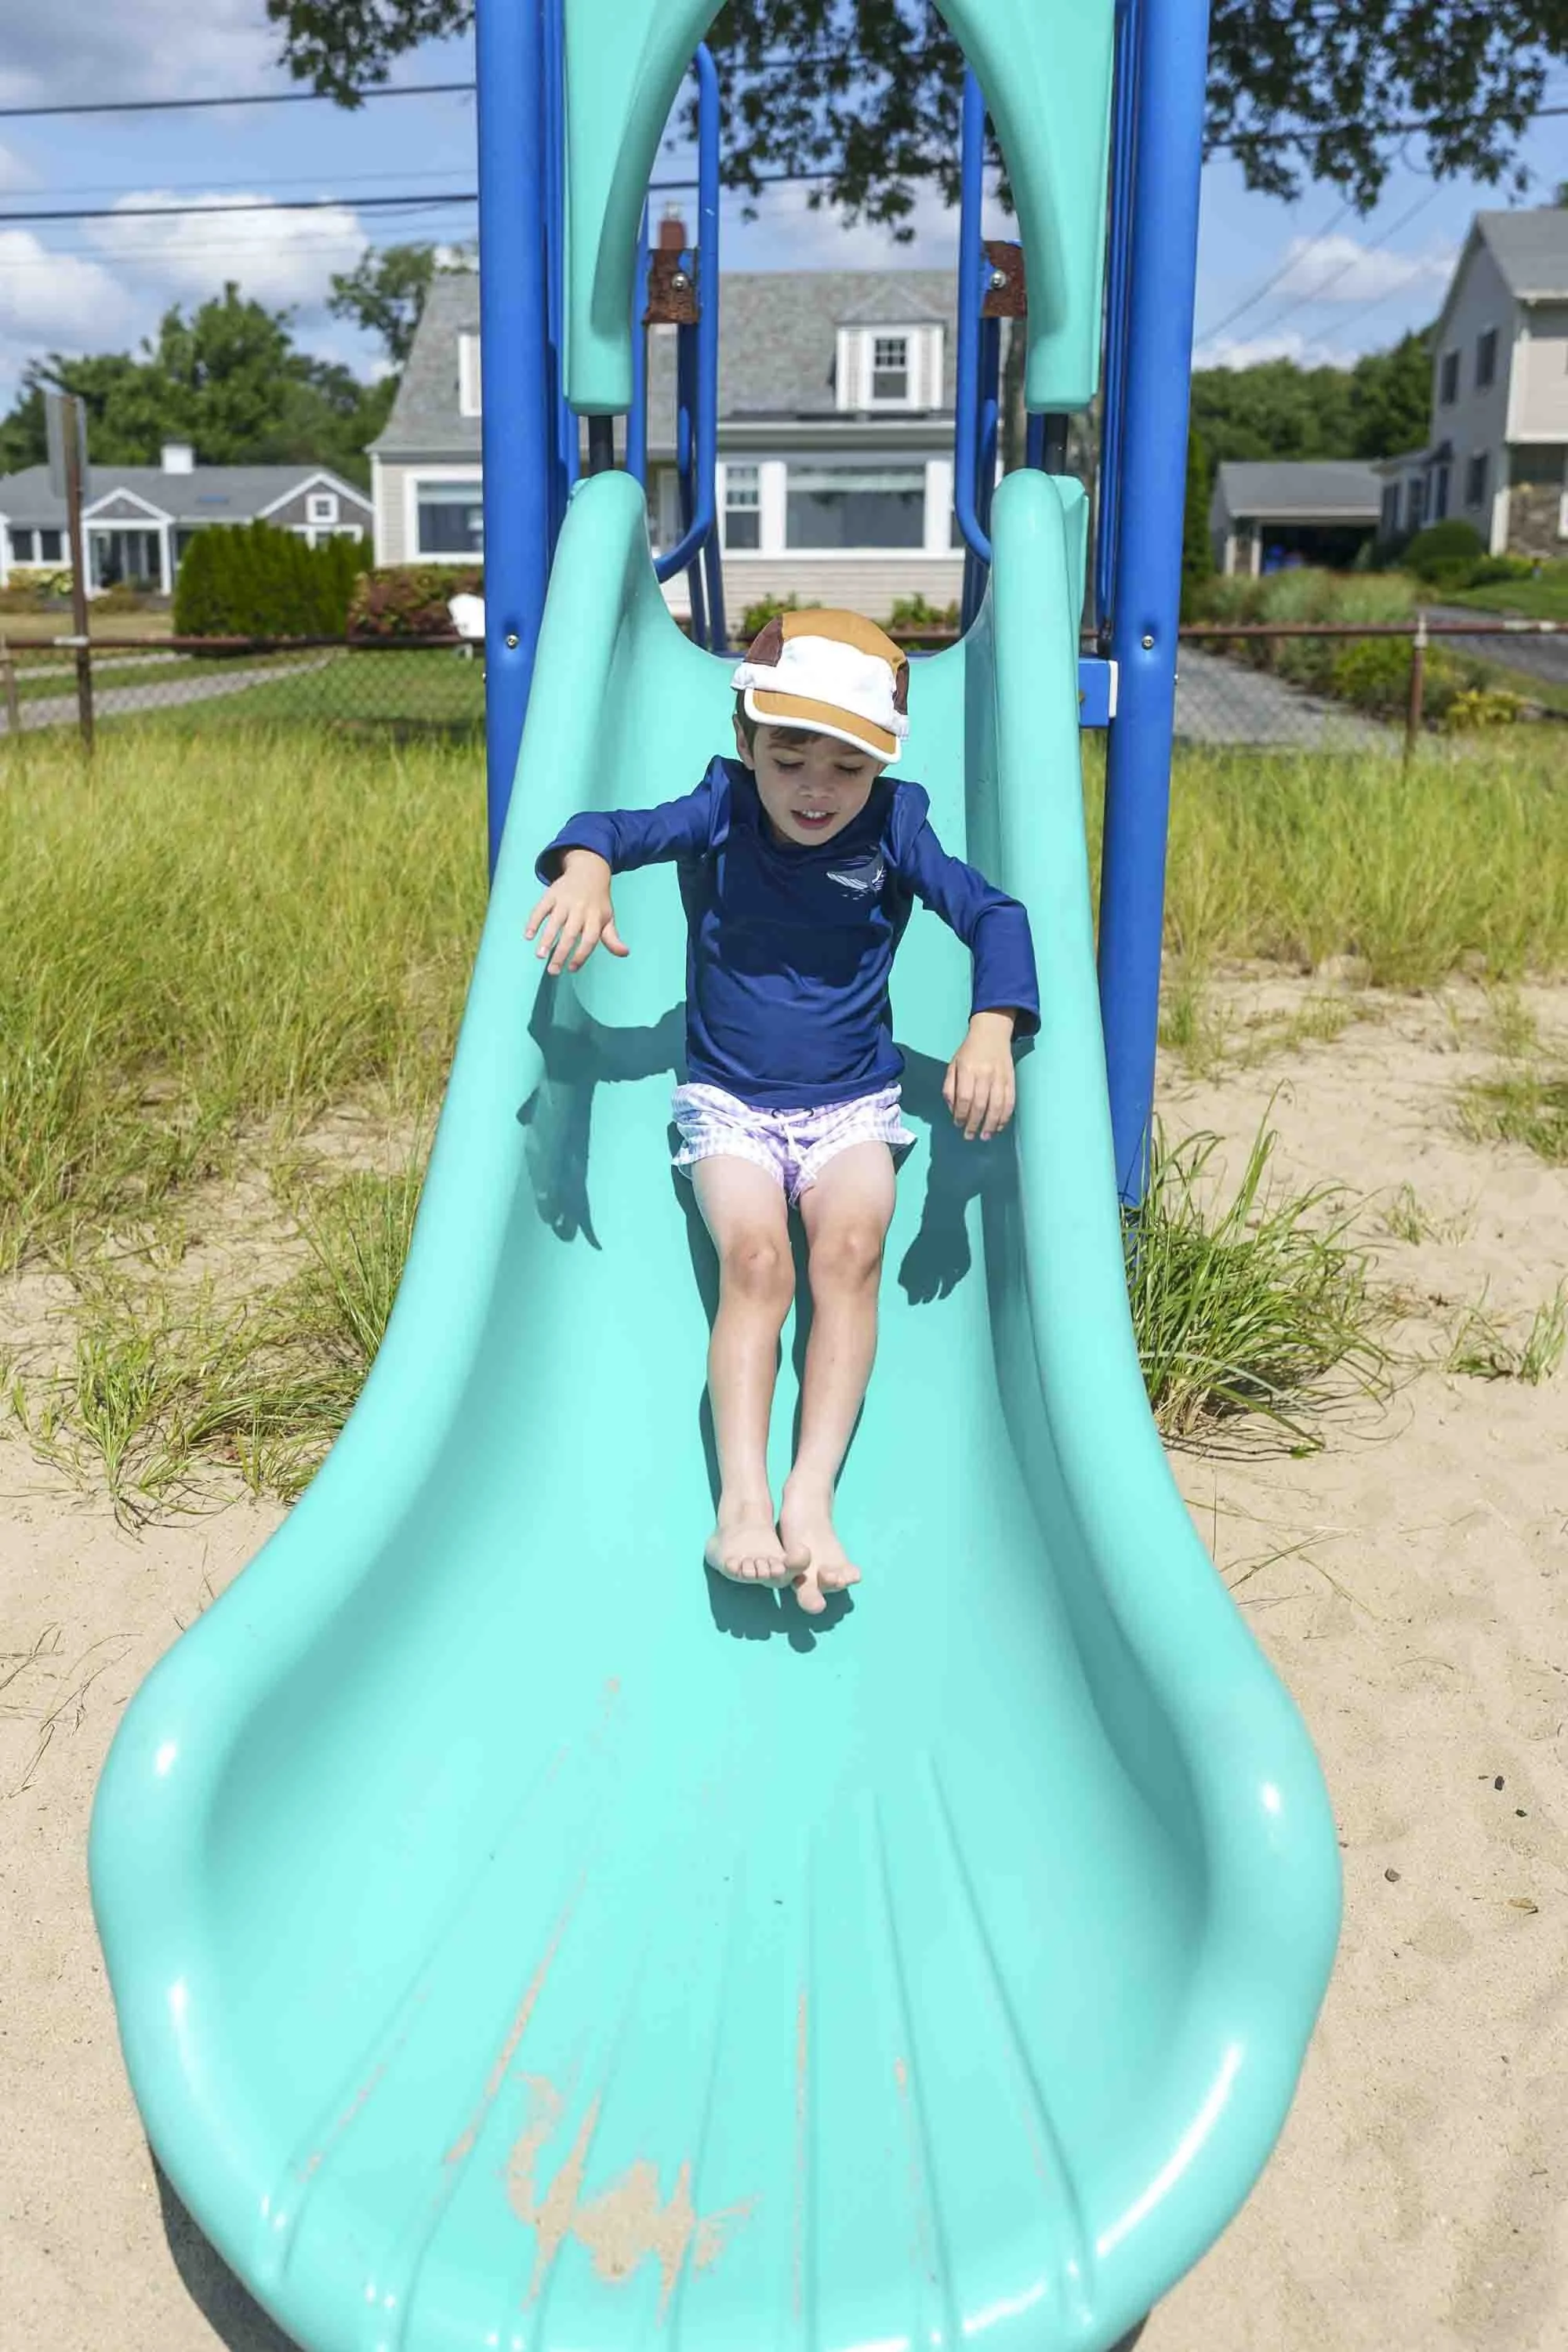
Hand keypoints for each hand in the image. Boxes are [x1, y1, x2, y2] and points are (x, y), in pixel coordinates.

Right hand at [524, 849, 628, 974]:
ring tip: (540, 956)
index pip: (589, 939)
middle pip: (570, 934)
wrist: (589, 871)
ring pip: (555, 921)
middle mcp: (580, 910)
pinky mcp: (551, 894)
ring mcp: (565, 901)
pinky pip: (541, 908)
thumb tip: (624, 953)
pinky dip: (533, 921)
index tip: (572, 969)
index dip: (581, 955)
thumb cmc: (597, 902)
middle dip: (561, 953)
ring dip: (546, 939)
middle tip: (552, 971)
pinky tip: (528, 936)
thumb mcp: (607, 918)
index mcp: (595, 917)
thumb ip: (612, 938)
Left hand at [944, 1011, 1017, 1141]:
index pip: (965, 1097)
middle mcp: (985, 1074)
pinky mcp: (1011, 1080)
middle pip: (980, 1104)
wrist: (992, 1033)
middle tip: (969, 1136)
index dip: (961, 1114)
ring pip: (997, 1106)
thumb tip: (953, 1110)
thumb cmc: (969, 1051)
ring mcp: (1000, 1077)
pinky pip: (1010, 1101)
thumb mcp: (953, 1065)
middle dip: (974, 1123)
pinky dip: (1005, 1116)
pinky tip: (999, 1126)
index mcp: (967, 1069)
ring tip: (985, 1136)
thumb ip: (950, 1087)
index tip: (958, 1124)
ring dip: (991, 1124)